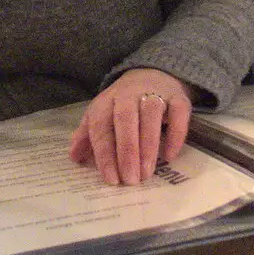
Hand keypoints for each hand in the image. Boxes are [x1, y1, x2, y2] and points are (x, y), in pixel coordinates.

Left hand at [68, 68, 193, 184]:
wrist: (152, 75)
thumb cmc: (123, 104)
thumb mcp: (102, 115)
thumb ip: (87, 135)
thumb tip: (74, 157)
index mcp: (106, 102)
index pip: (101, 126)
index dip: (105, 153)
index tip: (111, 178)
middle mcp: (128, 94)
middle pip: (125, 120)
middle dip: (127, 151)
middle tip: (130, 179)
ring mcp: (154, 93)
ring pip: (150, 115)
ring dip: (148, 145)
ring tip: (146, 173)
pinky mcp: (177, 97)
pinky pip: (178, 113)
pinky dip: (175, 134)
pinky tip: (169, 156)